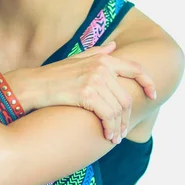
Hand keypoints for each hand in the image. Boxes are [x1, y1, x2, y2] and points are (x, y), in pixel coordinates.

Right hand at [20, 41, 156, 143]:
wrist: (32, 85)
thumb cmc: (51, 76)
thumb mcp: (76, 60)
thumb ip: (97, 53)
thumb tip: (114, 46)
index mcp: (103, 58)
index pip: (135, 69)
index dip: (148, 82)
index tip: (153, 95)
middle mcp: (102, 66)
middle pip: (126, 97)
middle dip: (126, 118)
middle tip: (122, 132)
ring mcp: (95, 80)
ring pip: (118, 110)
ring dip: (118, 127)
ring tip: (114, 138)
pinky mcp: (87, 94)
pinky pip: (108, 116)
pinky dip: (110, 128)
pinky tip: (107, 137)